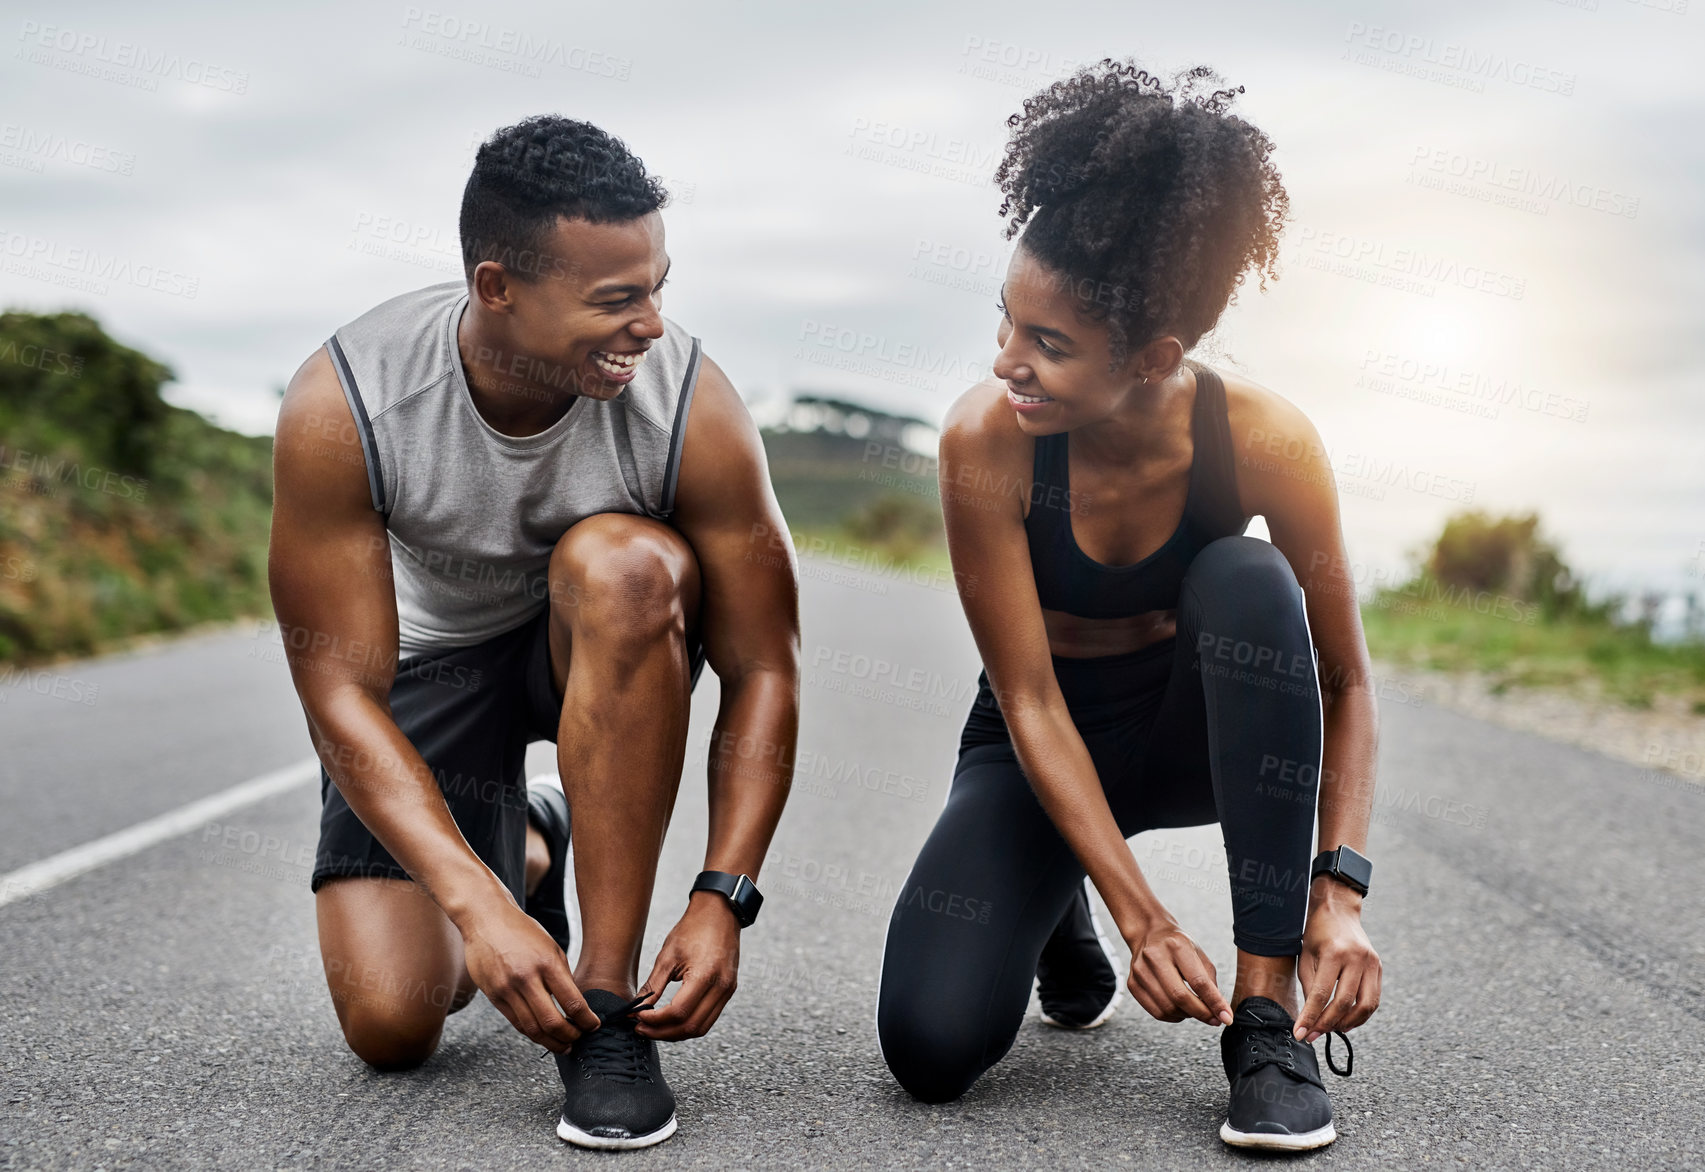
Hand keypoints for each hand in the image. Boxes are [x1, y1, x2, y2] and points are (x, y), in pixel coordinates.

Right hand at [460, 898, 600, 1052]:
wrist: (486, 919)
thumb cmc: (523, 931)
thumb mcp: (551, 947)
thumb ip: (561, 976)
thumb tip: (575, 1006)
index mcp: (547, 963)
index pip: (573, 1002)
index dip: (586, 1020)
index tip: (594, 1026)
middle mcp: (526, 978)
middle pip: (552, 1022)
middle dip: (570, 1036)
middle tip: (580, 1039)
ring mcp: (507, 989)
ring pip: (532, 1028)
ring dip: (551, 1042)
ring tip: (564, 1045)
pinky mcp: (494, 997)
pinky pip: (516, 1023)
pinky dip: (532, 1033)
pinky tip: (543, 1035)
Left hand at [634, 891, 741, 1040]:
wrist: (720, 912)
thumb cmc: (694, 928)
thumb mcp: (668, 956)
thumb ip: (652, 986)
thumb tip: (636, 1008)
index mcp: (705, 975)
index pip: (678, 1013)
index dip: (655, 1020)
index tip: (638, 1017)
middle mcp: (721, 987)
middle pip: (690, 1027)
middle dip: (663, 1033)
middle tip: (641, 1028)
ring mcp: (727, 991)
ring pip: (701, 1028)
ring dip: (676, 1033)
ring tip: (654, 1028)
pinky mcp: (728, 991)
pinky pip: (708, 1018)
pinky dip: (689, 1024)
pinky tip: (672, 1020)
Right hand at [1125, 912, 1233, 1026]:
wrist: (1149, 933)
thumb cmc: (1178, 945)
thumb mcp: (1199, 955)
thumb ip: (1210, 983)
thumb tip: (1219, 1012)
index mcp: (1176, 945)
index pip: (1198, 981)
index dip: (1214, 1002)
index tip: (1226, 1017)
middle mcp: (1154, 956)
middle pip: (1180, 997)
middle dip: (1201, 1013)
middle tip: (1213, 1019)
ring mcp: (1140, 971)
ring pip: (1168, 1008)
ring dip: (1187, 1015)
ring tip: (1195, 1010)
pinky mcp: (1133, 984)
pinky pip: (1156, 1012)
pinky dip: (1173, 1016)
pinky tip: (1180, 1009)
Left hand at [1295, 878, 1380, 1041]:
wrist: (1339, 911)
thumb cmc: (1317, 934)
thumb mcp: (1305, 957)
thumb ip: (1309, 987)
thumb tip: (1311, 1018)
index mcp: (1334, 953)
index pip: (1322, 994)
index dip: (1310, 1018)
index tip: (1300, 1033)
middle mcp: (1357, 958)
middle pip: (1345, 1003)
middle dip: (1327, 1024)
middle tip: (1313, 1035)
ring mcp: (1372, 963)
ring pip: (1365, 1006)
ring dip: (1348, 1023)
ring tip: (1330, 1029)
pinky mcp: (1379, 968)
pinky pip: (1373, 999)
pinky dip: (1360, 1014)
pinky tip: (1346, 1020)